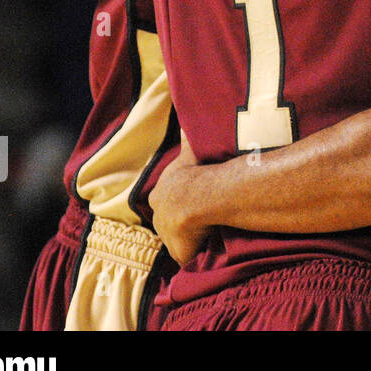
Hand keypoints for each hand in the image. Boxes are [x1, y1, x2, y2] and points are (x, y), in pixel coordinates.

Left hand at [149, 141, 208, 266]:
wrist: (198, 196)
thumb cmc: (195, 172)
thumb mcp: (190, 149)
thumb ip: (187, 136)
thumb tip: (183, 115)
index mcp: (159, 194)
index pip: (166, 200)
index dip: (180, 200)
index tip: (193, 200)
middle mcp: (158, 216)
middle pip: (170, 221)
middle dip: (182, 221)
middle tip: (203, 218)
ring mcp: (168, 236)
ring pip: (179, 238)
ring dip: (191, 237)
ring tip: (210, 233)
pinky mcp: (180, 253)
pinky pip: (189, 255)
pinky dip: (198, 254)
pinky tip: (211, 250)